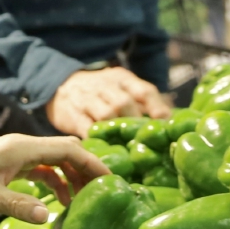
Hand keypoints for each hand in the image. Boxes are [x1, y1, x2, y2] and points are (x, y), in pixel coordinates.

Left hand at [0, 135, 110, 221]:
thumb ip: (18, 206)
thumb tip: (49, 216)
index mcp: (23, 149)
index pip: (69, 149)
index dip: (92, 163)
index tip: (110, 180)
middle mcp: (25, 147)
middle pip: (68, 151)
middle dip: (88, 169)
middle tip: (105, 191)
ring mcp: (20, 155)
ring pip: (57, 160)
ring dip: (73, 177)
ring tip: (86, 201)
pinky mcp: (13, 164)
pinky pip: (44, 168)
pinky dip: (56, 182)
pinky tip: (60, 202)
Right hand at [45, 67, 171, 137]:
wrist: (61, 84)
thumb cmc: (100, 92)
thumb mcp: (120, 87)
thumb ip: (142, 101)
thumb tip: (168, 121)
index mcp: (121, 78)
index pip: (144, 90)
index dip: (157, 108)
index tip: (165, 125)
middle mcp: (104, 85)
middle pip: (125, 104)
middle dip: (137, 124)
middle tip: (147, 142)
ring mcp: (86, 99)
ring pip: (106, 115)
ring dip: (118, 132)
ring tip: (130, 148)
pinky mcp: (71, 114)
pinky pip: (86, 129)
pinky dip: (98, 140)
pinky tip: (107, 150)